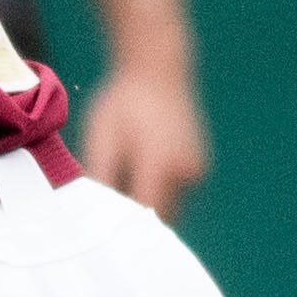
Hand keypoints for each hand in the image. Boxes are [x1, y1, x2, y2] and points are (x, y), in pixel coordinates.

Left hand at [78, 58, 212, 219]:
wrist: (157, 70)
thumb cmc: (124, 101)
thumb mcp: (101, 135)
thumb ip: (100, 176)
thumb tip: (95, 210)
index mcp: (162, 163)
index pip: (143, 214)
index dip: (123, 224)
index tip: (102, 226)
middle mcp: (187, 172)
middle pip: (159, 217)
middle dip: (135, 216)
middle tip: (112, 200)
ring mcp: (198, 171)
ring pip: (171, 209)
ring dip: (150, 204)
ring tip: (130, 175)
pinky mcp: (201, 169)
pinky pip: (179, 195)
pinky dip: (162, 192)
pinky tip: (147, 168)